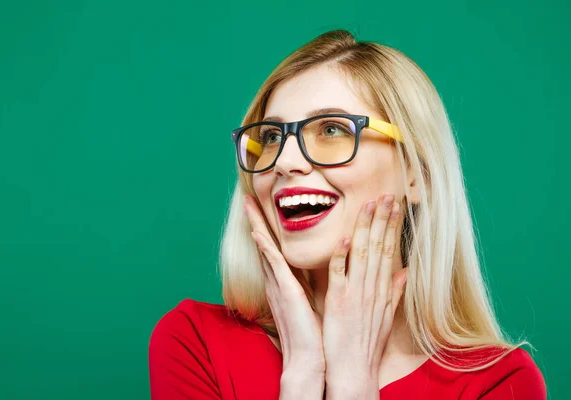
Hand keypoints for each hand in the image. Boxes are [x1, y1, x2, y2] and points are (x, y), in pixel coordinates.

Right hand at [243, 195, 325, 374]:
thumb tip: (322, 271)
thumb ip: (311, 285)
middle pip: (263, 244)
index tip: (263, 211)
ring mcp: (278, 285)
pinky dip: (265, 247)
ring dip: (257, 225)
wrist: (308, 359)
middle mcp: (277, 281)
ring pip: (265, 247)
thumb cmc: (313, 334)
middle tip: (248, 198)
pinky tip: (258, 232)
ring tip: (249, 204)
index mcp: (284, 284)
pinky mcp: (285, 291)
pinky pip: (273, 264)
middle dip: (256, 221)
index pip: (274, 250)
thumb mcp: (312, 303)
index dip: (267, 229)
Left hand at [322, 195, 407, 397]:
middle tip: (386, 194)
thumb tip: (404, 273)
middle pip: (379, 247)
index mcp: (382, 290)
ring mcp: (355, 293)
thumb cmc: (367, 344)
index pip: (388, 250)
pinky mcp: (338, 302)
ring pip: (362, 254)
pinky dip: (342, 256)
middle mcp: (371, 288)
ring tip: (370, 205)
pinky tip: (346, 238)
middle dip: (382, 219)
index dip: (390, 225)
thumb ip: (394, 293)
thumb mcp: (386, 317)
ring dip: (366, 228)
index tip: (393, 204)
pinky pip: (340, 274)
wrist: (354, 370)